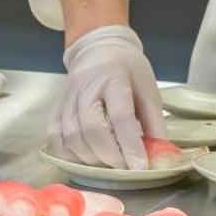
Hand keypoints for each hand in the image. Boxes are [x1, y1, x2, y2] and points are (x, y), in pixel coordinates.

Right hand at [51, 25, 167, 169]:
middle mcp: (86, 87)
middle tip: (125, 167)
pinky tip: (86, 158)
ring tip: (108, 163)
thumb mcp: (148, 88)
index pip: (121, 116)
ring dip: (91, 158)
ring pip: (72, 137)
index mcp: (114, 79)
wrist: (98, 48)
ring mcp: (67, 98)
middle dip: (110, 156)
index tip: (140, 167)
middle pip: (92, 129)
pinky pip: (55, 138)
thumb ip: (154, 121)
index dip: (130, 145)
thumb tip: (159, 154)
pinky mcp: (55, 108)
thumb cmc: (127, 69)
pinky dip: (69, 155)